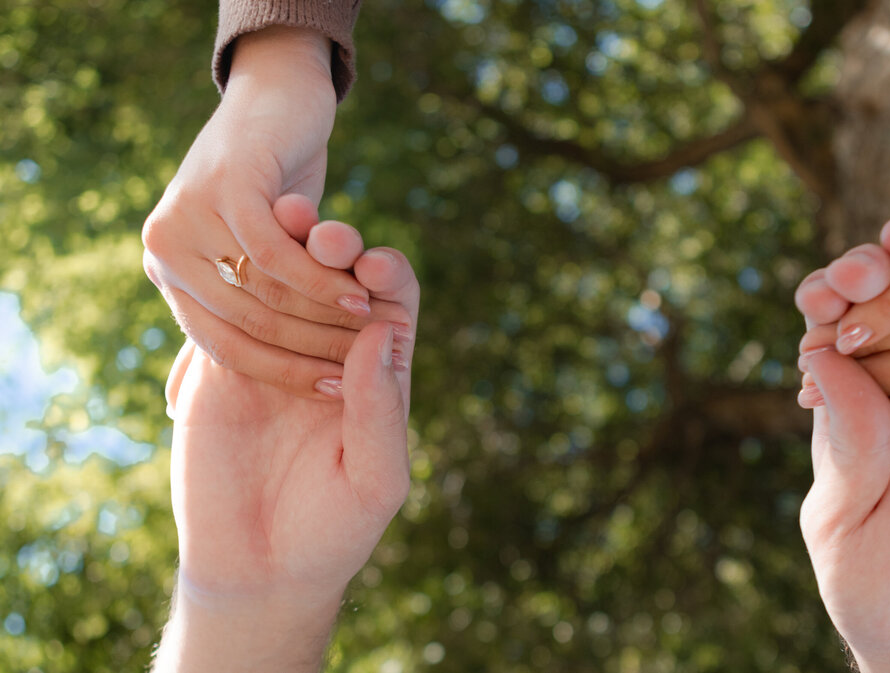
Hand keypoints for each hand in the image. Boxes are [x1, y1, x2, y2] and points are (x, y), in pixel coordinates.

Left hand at [143, 26, 374, 399]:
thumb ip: (228, 314)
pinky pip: (276, 253)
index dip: (282, 375)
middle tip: (363, 370)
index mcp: (167, 270)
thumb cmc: (269, 182)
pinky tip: (359, 294)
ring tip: (369, 336)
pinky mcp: (227, 184)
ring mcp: (189, 213)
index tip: (335, 393)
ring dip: (322, 320)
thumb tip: (177, 402)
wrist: (276, 99)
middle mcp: (165, 246)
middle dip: (310, 353)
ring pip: (263, 292)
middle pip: (245, 322)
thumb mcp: (249, 253)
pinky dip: (321, 280)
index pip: (222, 348)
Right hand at [153, 229, 419, 672]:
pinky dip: (231, 284)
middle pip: (337, 278)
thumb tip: (380, 332)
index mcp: (379, 369)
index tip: (375, 265)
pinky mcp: (220, 365)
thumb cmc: (335, 529)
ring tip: (280, 219)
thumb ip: (381, 410)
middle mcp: (330, 350)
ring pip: (281, 284)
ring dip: (282, 251)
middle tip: (326, 233)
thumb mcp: (375, 479)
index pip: (391, 301)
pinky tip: (230, 263)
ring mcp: (274, 351)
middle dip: (335, 246)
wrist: (259, 570)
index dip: (387, 274)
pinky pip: (226, 312)